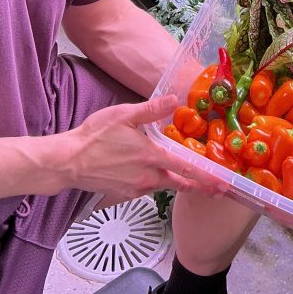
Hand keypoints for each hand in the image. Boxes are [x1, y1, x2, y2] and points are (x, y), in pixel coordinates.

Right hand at [60, 94, 226, 200]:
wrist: (68, 162)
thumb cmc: (94, 137)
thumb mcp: (124, 115)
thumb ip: (151, 110)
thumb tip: (175, 99)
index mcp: (151, 157)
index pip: (187, 169)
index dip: (208, 177)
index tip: (223, 184)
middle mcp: (148, 177)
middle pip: (181, 184)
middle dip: (201, 187)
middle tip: (217, 191)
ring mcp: (136, 188)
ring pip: (164, 186)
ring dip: (179, 185)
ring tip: (192, 183)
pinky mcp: (125, 194)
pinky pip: (148, 190)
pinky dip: (158, 184)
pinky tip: (156, 178)